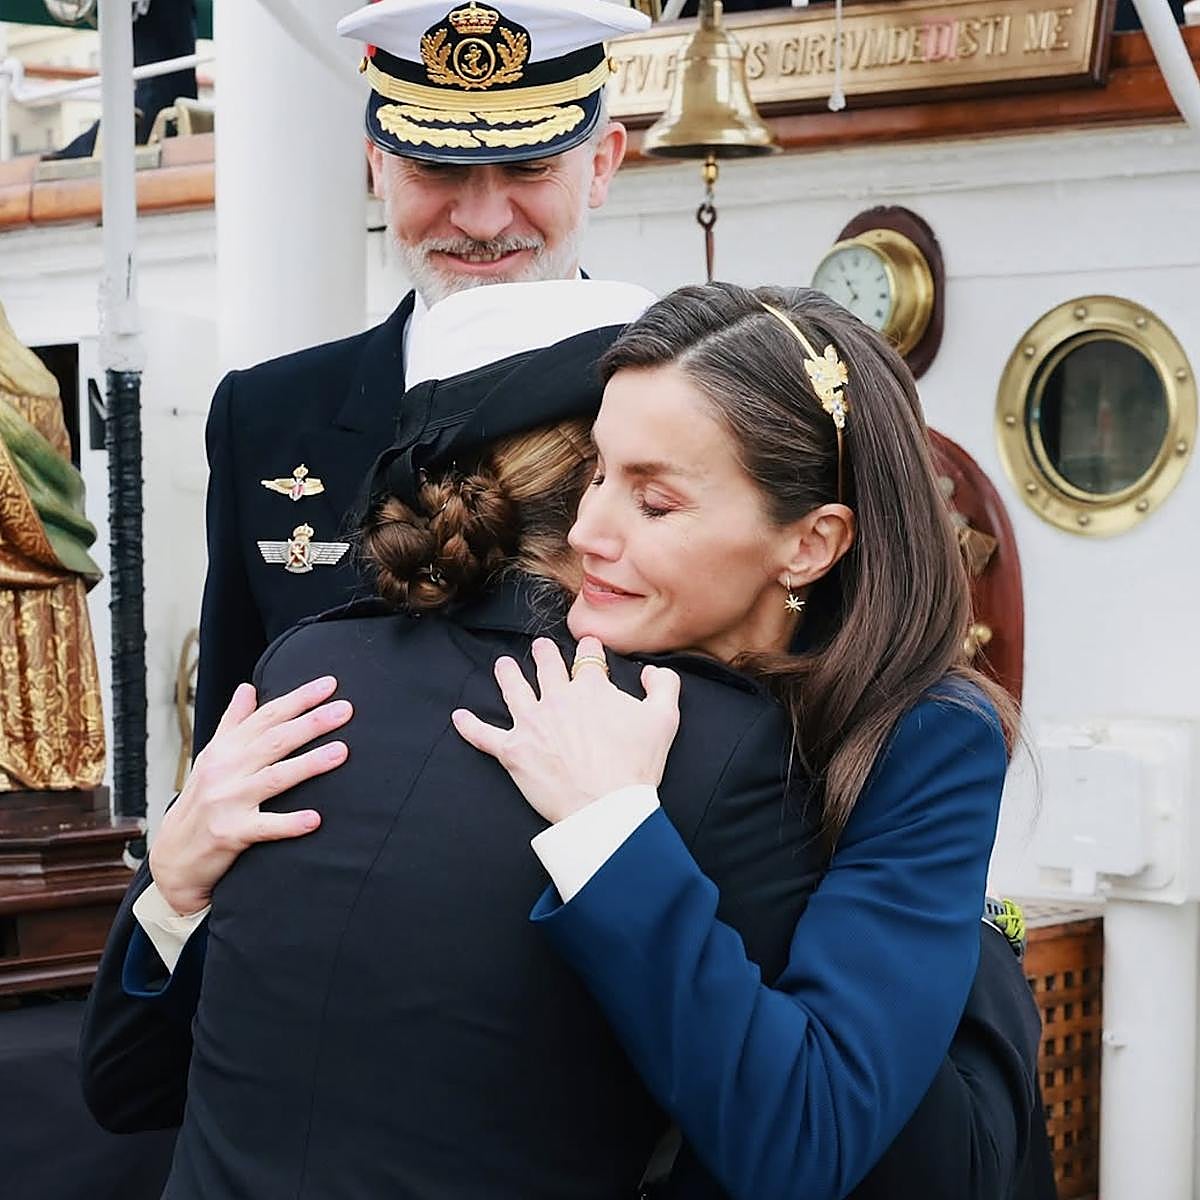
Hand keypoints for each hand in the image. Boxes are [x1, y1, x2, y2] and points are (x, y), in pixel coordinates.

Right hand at [149, 677, 350, 915]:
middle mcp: (224, 770)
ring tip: (342, 751)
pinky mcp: (230, 834)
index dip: (298, 698)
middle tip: (346, 709)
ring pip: (274, 778)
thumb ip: (233, 723)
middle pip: (274, 740)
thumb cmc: (200, 802)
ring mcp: (227, 802)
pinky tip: (315, 819)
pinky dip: (289, 824)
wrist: (173, 857)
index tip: (330, 684)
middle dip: (312, 723)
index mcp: (224, 749)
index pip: (266, 716)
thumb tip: (247, 687)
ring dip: (309, 764)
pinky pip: (265, 827)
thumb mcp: (212, 758)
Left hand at [451, 636, 679, 824]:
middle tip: (540, 648)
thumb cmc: (637, 766)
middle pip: (546, 666)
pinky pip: (484, 736)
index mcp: (591, 688)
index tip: (589, 647)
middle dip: (544, 654)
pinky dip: (469, 726)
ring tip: (503, 666)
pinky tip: (458, 716)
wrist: (607, 807)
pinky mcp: (513, 751)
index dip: (589, 649)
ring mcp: (532, 724)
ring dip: (507, 674)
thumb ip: (663, 685)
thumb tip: (651, 671)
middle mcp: (557, 698)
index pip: (588, 657)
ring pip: (513, 689)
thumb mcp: (665, 719)